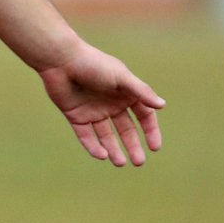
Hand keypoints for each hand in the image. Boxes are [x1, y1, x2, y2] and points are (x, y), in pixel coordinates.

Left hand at [39, 42, 164, 166]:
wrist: (61, 60)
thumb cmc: (93, 64)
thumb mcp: (120, 77)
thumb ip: (141, 91)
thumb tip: (162, 105)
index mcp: (125, 93)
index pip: (144, 116)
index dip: (150, 131)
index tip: (155, 147)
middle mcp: (111, 104)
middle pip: (126, 130)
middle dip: (133, 146)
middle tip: (139, 162)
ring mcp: (93, 111)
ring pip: (106, 136)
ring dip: (113, 150)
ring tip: (120, 163)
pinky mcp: (76, 116)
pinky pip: (86, 136)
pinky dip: (93, 147)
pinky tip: (101, 155)